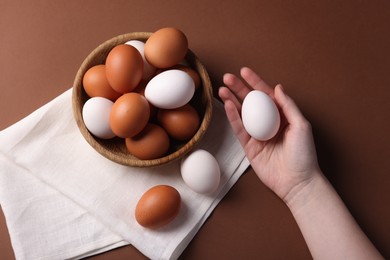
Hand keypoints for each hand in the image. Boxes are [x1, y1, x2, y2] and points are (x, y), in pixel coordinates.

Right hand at [219, 67, 320, 202]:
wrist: (297, 182)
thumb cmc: (304, 154)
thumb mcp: (301, 126)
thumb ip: (288, 106)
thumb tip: (277, 87)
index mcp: (282, 116)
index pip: (266, 95)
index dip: (255, 82)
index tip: (244, 71)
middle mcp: (268, 123)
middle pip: (250, 102)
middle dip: (238, 88)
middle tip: (227, 77)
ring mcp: (257, 135)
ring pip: (241, 114)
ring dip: (231, 101)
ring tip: (222, 89)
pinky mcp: (249, 147)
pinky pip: (239, 129)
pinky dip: (232, 117)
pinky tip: (227, 106)